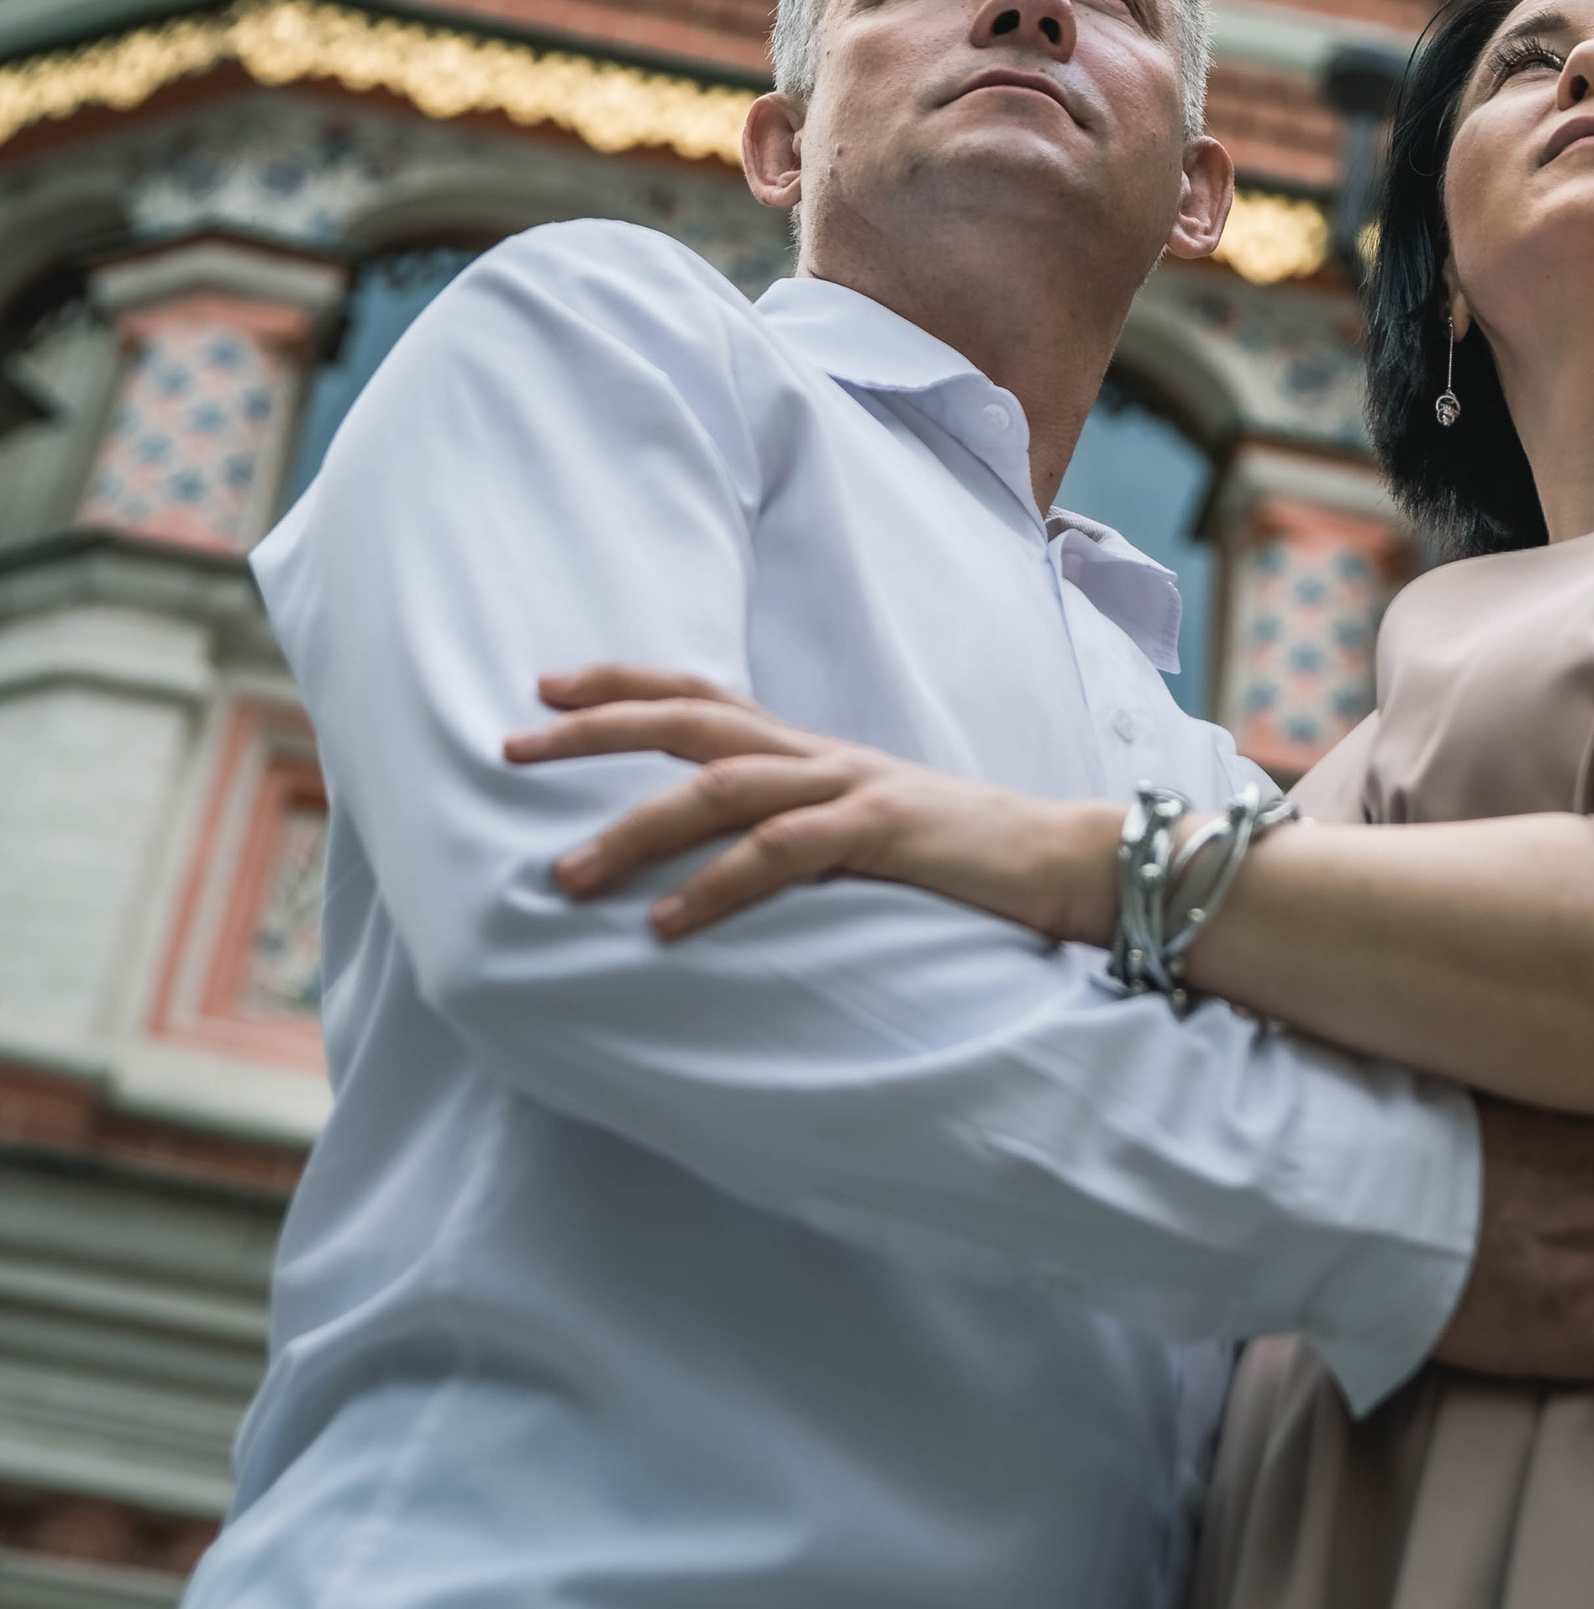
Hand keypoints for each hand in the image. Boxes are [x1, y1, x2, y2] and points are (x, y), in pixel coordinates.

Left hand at [505, 665, 1115, 944]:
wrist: (1066, 862)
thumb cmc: (958, 860)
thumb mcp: (859, 834)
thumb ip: (792, 830)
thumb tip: (714, 858)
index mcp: (811, 749)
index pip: (701, 693)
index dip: (623, 682)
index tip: (544, 687)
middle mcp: (821, 752)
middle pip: (691, 716)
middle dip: (595, 727)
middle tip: (511, 745)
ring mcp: (853, 785)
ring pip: (721, 787)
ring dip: (633, 828)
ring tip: (562, 876)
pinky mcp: (885, 831)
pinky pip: (784, 852)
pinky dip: (716, 887)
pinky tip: (664, 926)